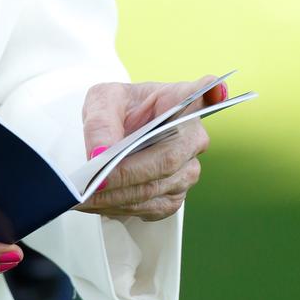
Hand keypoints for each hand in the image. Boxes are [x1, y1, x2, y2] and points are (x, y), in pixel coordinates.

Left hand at [77, 76, 227, 222]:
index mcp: (180, 101)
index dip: (211, 93)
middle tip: (92, 183)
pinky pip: (150, 207)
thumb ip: (100, 123)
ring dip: (116, 198)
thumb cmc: (119, 109)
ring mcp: (188, 168)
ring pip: (154, 190)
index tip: (216, 91)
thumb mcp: (102, 101)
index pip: (202, 94)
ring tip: (84, 198)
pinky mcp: (175, 194)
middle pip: (165, 161)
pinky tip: (99, 203)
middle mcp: (193, 136)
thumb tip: (100, 154)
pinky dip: (121, 208)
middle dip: (124, 176)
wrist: (120, 130)